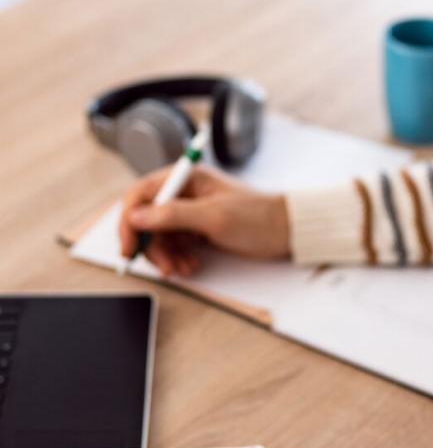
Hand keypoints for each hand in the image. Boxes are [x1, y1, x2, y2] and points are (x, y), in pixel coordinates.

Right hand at [118, 164, 290, 275]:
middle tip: (166, 267)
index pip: (141, 194)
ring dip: (166, 255)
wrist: (289, 232)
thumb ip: (173, 214)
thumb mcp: (214, 217)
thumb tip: (136, 216)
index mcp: (187, 178)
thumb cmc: (259, 217)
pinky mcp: (200, 228)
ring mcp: (192, 211)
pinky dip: (179, 258)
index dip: (129, 220)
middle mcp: (186, 192)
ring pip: (160, 235)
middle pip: (147, 218)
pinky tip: (192, 267)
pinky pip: (177, 244)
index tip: (129, 247)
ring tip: (184, 269)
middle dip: (152, 245)